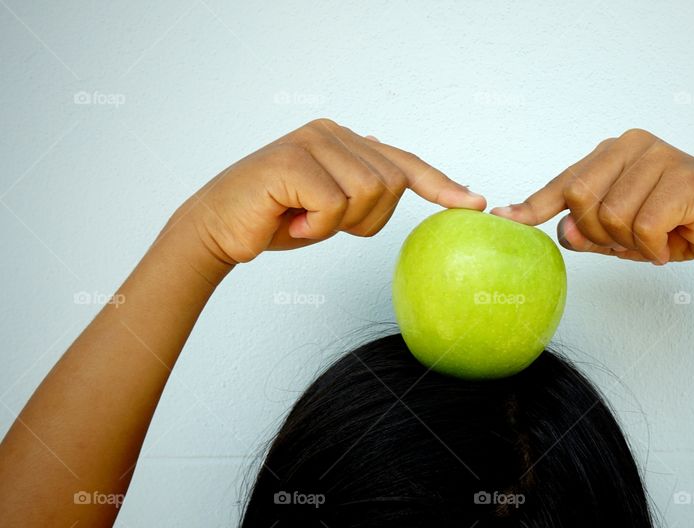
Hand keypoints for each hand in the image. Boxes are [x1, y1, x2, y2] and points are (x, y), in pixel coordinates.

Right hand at [173, 119, 485, 264]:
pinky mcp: (294, 161)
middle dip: (366, 220)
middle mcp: (332, 132)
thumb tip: (400, 178)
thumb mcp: (332, 207)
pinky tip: (290, 221)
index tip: (474, 203)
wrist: (218, 229)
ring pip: (369, 194)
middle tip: (322, 223)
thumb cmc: (276, 219)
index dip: (440, 184)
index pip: (403, 163)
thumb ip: (363, 190)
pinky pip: (336, 206)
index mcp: (344, 140)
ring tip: (304, 219)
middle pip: (391, 185)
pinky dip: (317, 227)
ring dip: (339, 224)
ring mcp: (312, 141)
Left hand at [491, 129, 693, 270]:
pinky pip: (643, 225)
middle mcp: (633, 145)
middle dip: (598, 233)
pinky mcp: (683, 179)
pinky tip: (671, 244)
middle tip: (628, 241)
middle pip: (580, 198)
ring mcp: (659, 156)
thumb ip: (587, 232)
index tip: (505, 218)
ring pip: (610, 215)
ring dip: (631, 242)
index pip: (564, 182)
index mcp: (613, 152)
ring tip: (656, 240)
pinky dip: (654, 247)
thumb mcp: (621, 235)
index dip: (533, 205)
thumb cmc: (676, 228)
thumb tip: (561, 230)